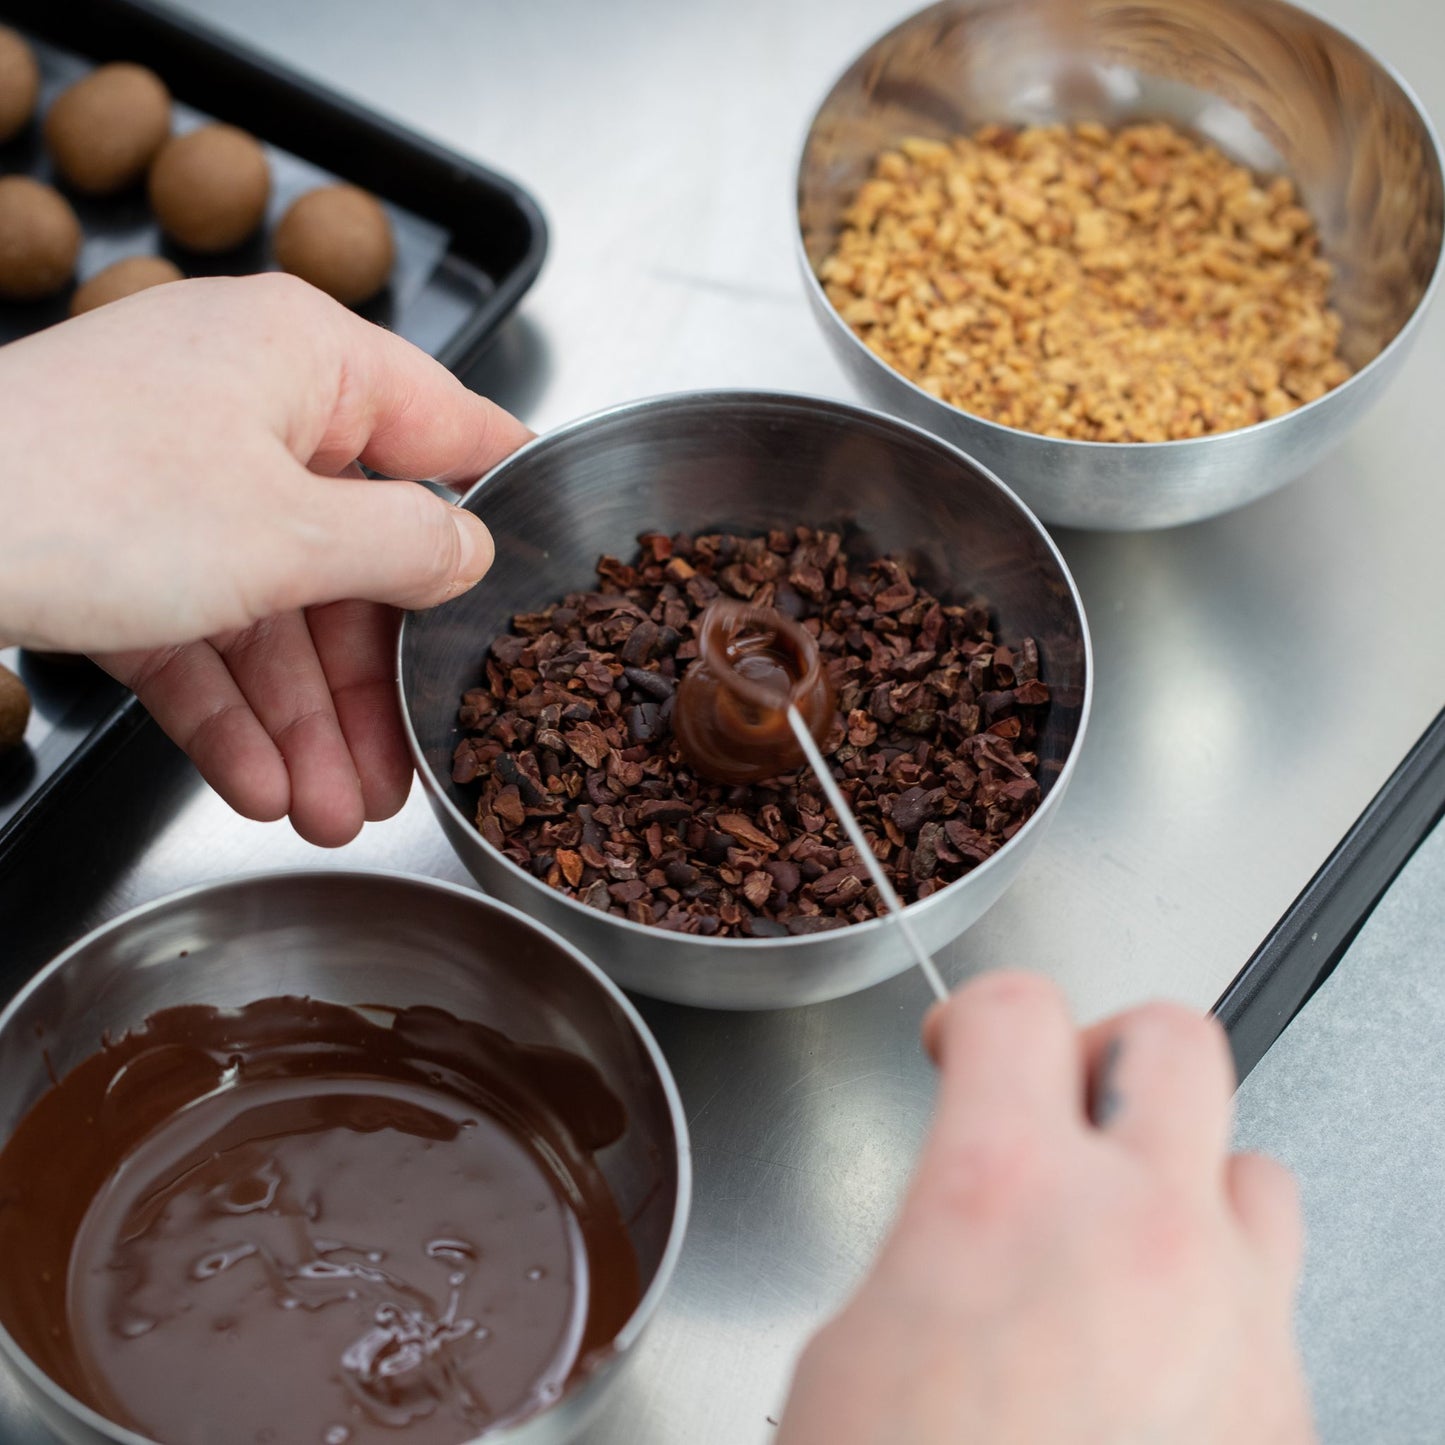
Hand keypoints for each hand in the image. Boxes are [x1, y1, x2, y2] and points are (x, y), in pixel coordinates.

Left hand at [0, 274, 530, 845]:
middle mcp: (251, 408)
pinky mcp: (116, 542)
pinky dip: (229, 710)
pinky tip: (259, 786)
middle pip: (355, 555)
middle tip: (406, 771)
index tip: (551, 566)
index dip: (505, 500)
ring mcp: (179, 477)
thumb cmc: (84, 494)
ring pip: (276, 610)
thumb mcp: (292, 537)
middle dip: (375, 682)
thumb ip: (409, 548)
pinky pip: (199, 631)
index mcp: (309, 360)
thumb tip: (473, 551)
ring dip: (307, 721)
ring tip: (332, 815)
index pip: (447, 429)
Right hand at [779, 973, 1313, 1444]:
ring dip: (1191, 1185)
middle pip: (1176, 1042)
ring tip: (1129, 1240)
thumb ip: (929, 1248)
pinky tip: (1155, 1378)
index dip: (976, 1013)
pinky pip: (1276, 1314)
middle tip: (1064, 1103)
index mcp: (1000, 1200)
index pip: (1014, 1012)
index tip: (964, 1045)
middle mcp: (1139, 1238)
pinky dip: (1219, 1314)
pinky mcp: (1288, 1421)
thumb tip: (967, 1230)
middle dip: (1110, 1052)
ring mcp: (1236, 1329)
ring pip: (1257, 1173)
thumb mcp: (851, 1355)